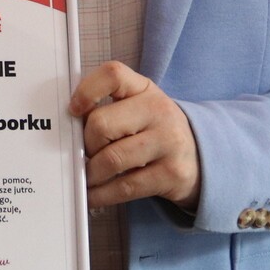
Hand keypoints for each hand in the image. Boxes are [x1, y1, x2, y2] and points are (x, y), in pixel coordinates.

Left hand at [69, 62, 201, 211]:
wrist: (201, 156)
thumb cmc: (154, 130)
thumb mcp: (137, 107)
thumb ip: (107, 108)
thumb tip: (69, 131)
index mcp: (144, 89)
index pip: (112, 75)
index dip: (87, 91)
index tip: (74, 110)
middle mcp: (159, 111)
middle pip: (102, 125)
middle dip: (86, 145)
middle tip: (84, 154)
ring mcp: (168, 142)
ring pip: (111, 159)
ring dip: (91, 174)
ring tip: (88, 177)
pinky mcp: (171, 174)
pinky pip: (125, 187)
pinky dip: (102, 194)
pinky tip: (94, 195)